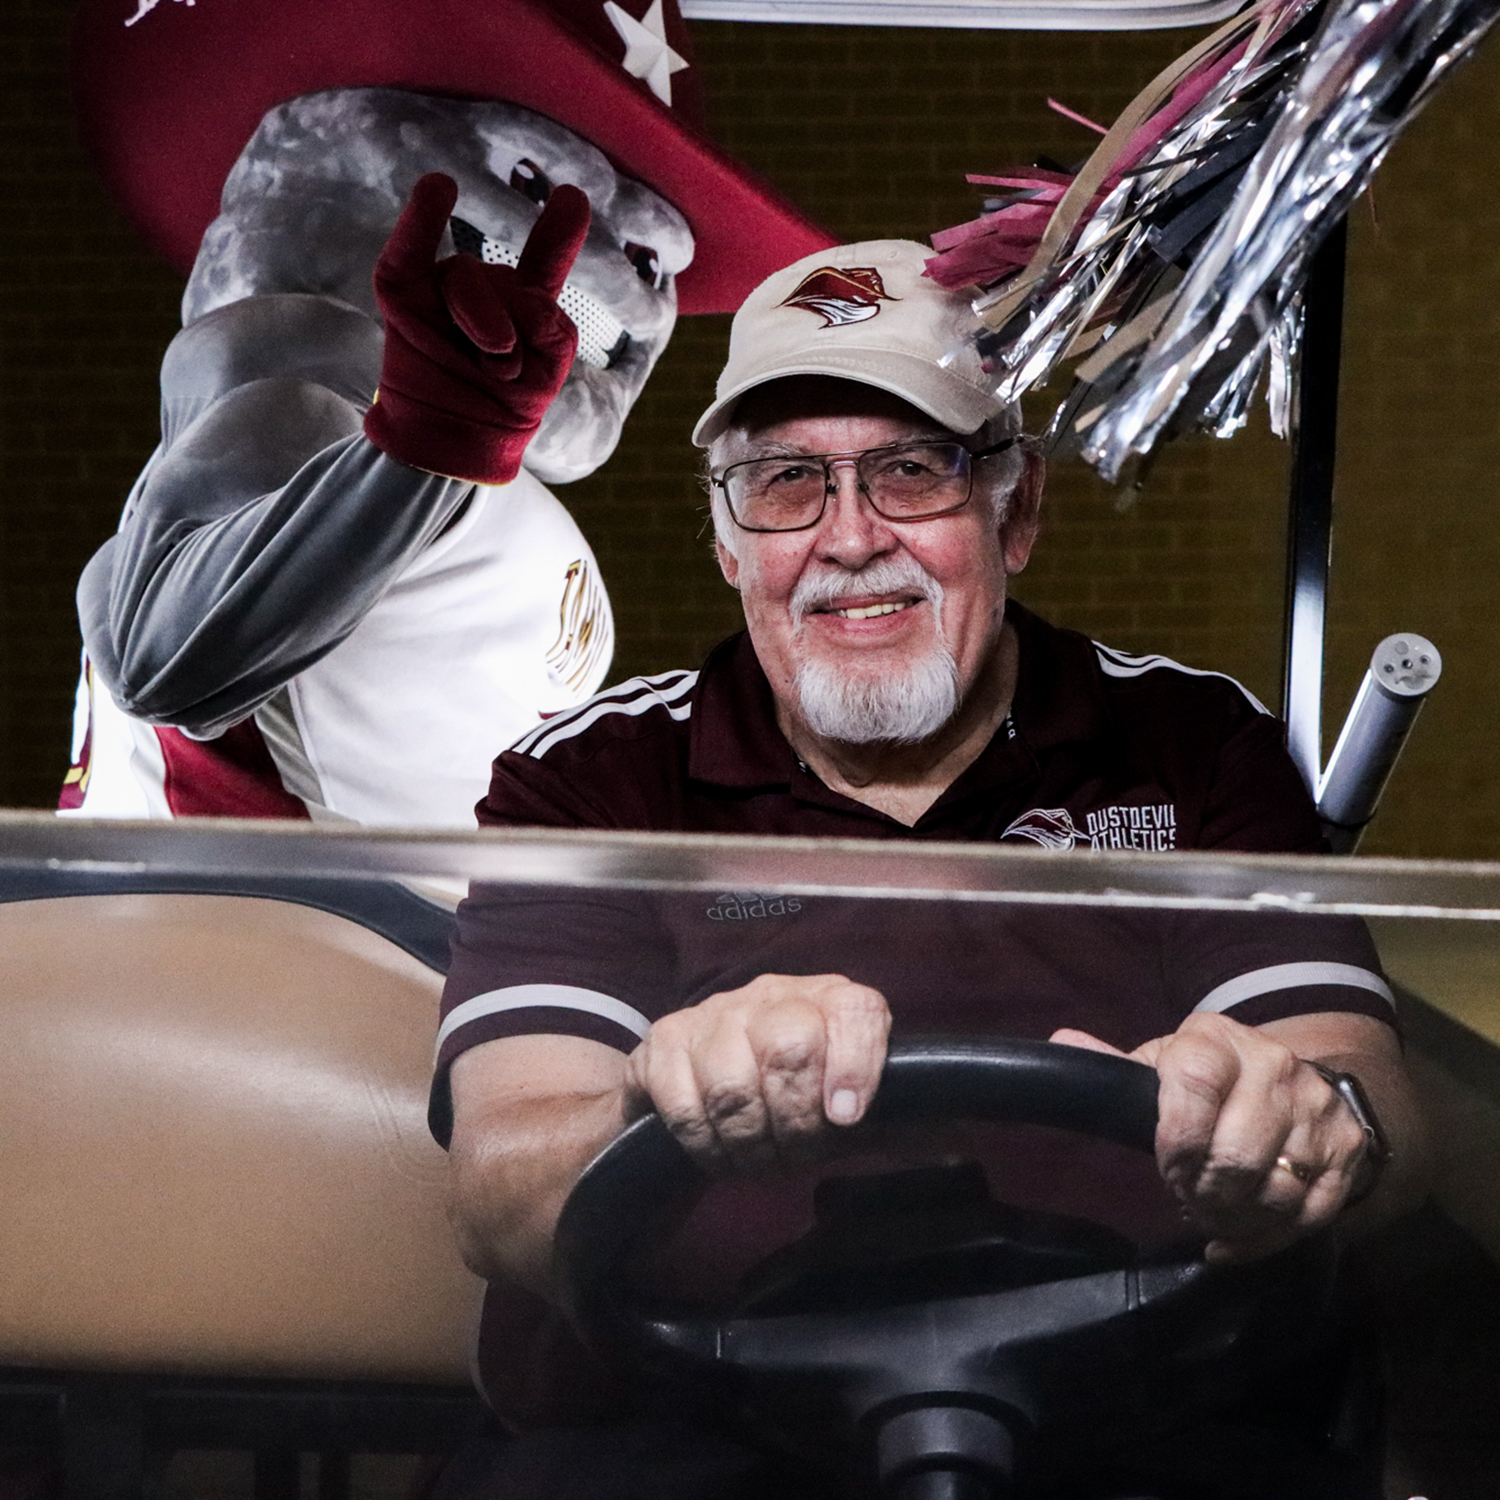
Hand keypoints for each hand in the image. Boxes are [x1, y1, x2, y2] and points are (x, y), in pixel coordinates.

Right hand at [364, 172, 590, 483]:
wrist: (456, 441)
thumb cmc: (503, 407)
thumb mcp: (547, 368)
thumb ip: (548, 321)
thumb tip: (521, 292)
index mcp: (523, 305)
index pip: (543, 261)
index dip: (558, 231)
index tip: (573, 196)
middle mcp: (484, 291)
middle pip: (501, 279)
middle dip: (512, 327)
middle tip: (507, 372)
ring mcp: (441, 291)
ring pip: (466, 274)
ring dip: (484, 322)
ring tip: (489, 363)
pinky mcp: (402, 295)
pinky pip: (407, 250)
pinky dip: (420, 219)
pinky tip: (439, 187)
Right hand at [624, 974, 891, 1174]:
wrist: (701, 1079)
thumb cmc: (793, 1096)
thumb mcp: (851, 1105)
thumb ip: (901, 1126)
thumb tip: (954, 1154)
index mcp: (831, 1000)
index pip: (857, 1012)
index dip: (856, 1064)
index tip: (846, 1117)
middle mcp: (772, 994)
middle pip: (791, 1049)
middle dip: (797, 1125)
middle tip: (795, 1155)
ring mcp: (714, 1013)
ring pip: (733, 1085)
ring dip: (748, 1144)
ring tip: (757, 1159)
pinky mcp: (664, 1040)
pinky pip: (683, 1104)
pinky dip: (704, 1144)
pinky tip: (718, 1150)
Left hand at [1051, 1013, 1371, 1262]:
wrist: (1298, 1081)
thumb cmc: (1210, 1078)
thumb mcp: (1165, 1064)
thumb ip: (1118, 1068)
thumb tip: (1060, 1045)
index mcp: (1216, 1040)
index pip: (1195, 1084)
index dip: (1176, 1138)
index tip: (1167, 1166)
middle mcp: (1274, 1065)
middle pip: (1236, 1155)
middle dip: (1203, 1191)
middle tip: (1189, 1193)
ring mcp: (1317, 1109)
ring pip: (1272, 1192)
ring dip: (1233, 1219)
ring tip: (1212, 1212)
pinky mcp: (1348, 1150)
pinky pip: (1307, 1216)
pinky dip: (1265, 1240)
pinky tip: (1237, 1236)